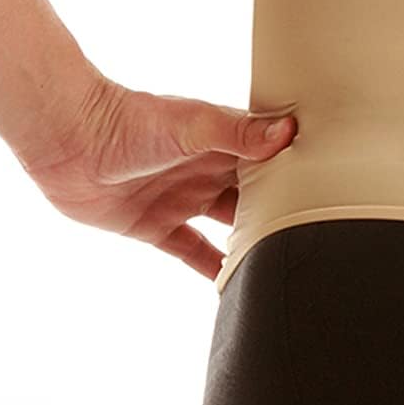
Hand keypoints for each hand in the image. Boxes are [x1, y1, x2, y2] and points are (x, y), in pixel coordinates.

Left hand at [21, 77, 298, 281]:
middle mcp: (208, 167)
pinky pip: (191, 251)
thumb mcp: (193, 124)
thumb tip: (289, 132)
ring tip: (285, 255)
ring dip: (252, 237)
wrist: (70, 141)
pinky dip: (211, 267)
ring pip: (229, 222)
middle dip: (281, 204)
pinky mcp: (157, 225)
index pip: (271, 153)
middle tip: (317, 225)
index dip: (298, 164)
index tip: (332, 179)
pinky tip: (233, 285)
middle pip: (255, 190)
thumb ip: (239, 132)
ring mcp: (184, 196)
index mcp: (223, 137)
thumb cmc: (132, 120)